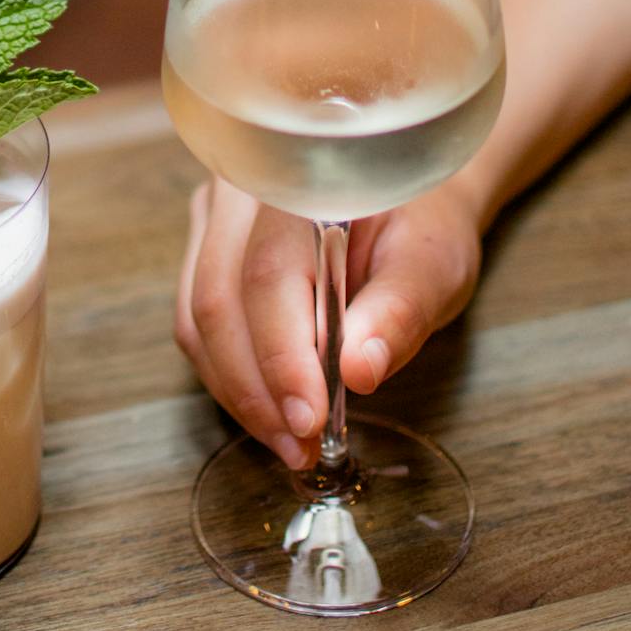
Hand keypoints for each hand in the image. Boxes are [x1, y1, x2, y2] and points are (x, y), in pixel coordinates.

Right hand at [175, 175, 483, 464]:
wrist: (407, 202)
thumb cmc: (424, 224)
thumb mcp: (434, 265)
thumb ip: (399, 313)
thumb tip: (359, 373)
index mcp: (300, 183)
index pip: (269, 274)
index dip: (282, 357)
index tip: (310, 421)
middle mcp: (241, 192)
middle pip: (216, 299)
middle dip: (254, 390)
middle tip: (300, 447)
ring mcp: (214, 220)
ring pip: (196, 319)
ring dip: (238, 391)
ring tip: (290, 440)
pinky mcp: (205, 253)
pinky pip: (196, 324)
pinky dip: (230, 377)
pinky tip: (270, 409)